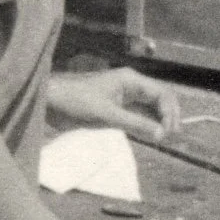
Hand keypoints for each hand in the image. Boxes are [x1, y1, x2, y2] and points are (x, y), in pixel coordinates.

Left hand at [48, 67, 183, 136]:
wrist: (49, 100)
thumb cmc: (76, 102)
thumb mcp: (106, 114)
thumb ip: (135, 124)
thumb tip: (161, 134)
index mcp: (132, 80)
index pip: (162, 93)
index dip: (170, 112)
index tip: (169, 132)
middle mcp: (131, 86)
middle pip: (160, 98)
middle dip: (168, 116)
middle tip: (171, 137)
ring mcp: (123, 96)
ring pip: (150, 107)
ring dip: (158, 121)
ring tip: (163, 138)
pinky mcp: (114, 107)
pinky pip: (137, 114)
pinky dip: (145, 124)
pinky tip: (148, 134)